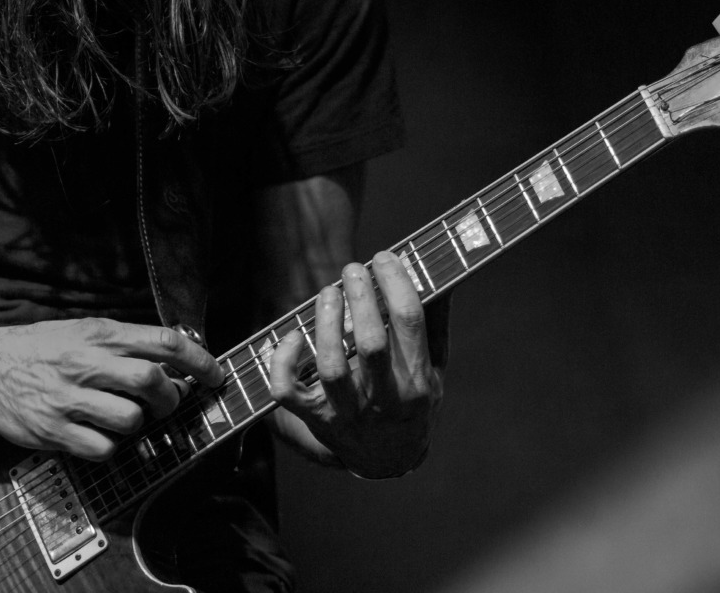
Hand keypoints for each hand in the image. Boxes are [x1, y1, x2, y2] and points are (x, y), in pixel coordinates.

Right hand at [0, 318, 222, 459]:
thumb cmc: (43, 347)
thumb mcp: (85, 331)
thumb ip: (126, 343)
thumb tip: (175, 361)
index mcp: (101, 334)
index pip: (164, 341)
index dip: (199, 360)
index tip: (216, 376)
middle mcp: (87, 363)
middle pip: (151, 381)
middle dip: (170, 399)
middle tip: (167, 404)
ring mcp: (69, 398)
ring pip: (130, 419)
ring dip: (138, 424)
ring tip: (125, 418)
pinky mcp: (54, 430)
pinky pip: (103, 448)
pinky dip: (110, 447)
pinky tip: (99, 435)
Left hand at [269, 252, 445, 477]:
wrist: (389, 461)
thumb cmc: (414, 405)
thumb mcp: (436, 370)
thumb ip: (435, 324)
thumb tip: (437, 275)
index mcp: (418, 382)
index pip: (410, 322)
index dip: (396, 282)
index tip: (384, 257)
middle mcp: (384, 400)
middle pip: (371, 343)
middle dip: (361, 298)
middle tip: (352, 269)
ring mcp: (347, 412)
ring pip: (331, 367)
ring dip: (326, 324)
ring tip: (328, 292)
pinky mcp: (316, 419)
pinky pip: (288, 392)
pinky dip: (282, 362)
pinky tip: (293, 336)